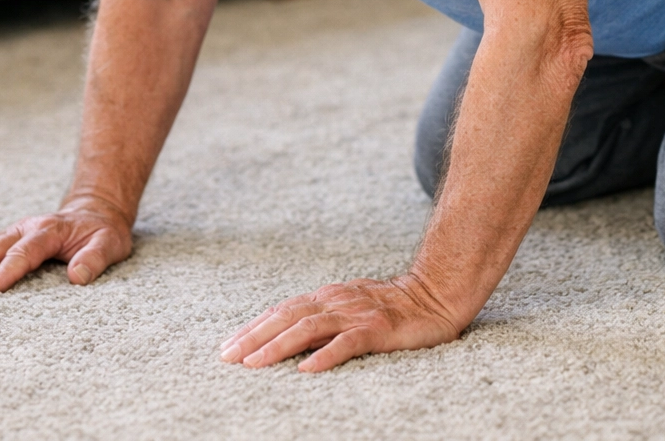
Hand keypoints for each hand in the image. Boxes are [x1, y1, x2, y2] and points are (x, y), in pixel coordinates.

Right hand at [0, 200, 132, 293]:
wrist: (96, 211)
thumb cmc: (103, 233)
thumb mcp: (110, 244)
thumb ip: (95, 259)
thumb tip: (78, 276)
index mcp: (50, 231)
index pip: (24, 253)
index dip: (5, 271)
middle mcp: (27, 228)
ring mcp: (15, 230)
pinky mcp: (8, 236)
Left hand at [220, 273, 464, 371]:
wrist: (437, 295)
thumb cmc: (393, 307)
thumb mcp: (351, 307)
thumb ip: (323, 318)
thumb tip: (286, 337)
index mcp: (328, 297)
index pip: (282, 310)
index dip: (254, 327)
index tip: (227, 346)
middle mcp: (338, 301)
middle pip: (288, 316)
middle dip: (254, 337)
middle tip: (227, 357)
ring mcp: (358, 314)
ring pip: (310, 327)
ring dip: (278, 346)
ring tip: (254, 364)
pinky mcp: (379, 329)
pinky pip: (348, 342)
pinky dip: (325, 355)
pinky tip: (307, 369)